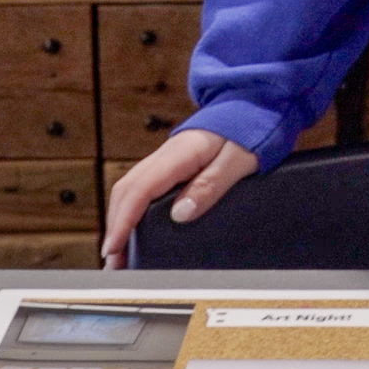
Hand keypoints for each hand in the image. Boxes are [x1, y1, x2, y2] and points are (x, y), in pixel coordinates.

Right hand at [100, 128, 261, 267]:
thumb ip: (211, 185)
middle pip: (126, 191)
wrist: (254, 106)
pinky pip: (143, 187)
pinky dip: (132, 209)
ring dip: (120, 219)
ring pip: (130, 189)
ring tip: (119, 252)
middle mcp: (166, 156)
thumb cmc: (251, 130)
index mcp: (179, 153)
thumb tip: (181, 214)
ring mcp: (166, 159)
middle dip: (115, 226)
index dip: (123, 221)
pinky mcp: (171, 165)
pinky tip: (134, 227)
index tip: (114, 248)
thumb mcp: (238, 160)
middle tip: (113, 262)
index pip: (140, 190)